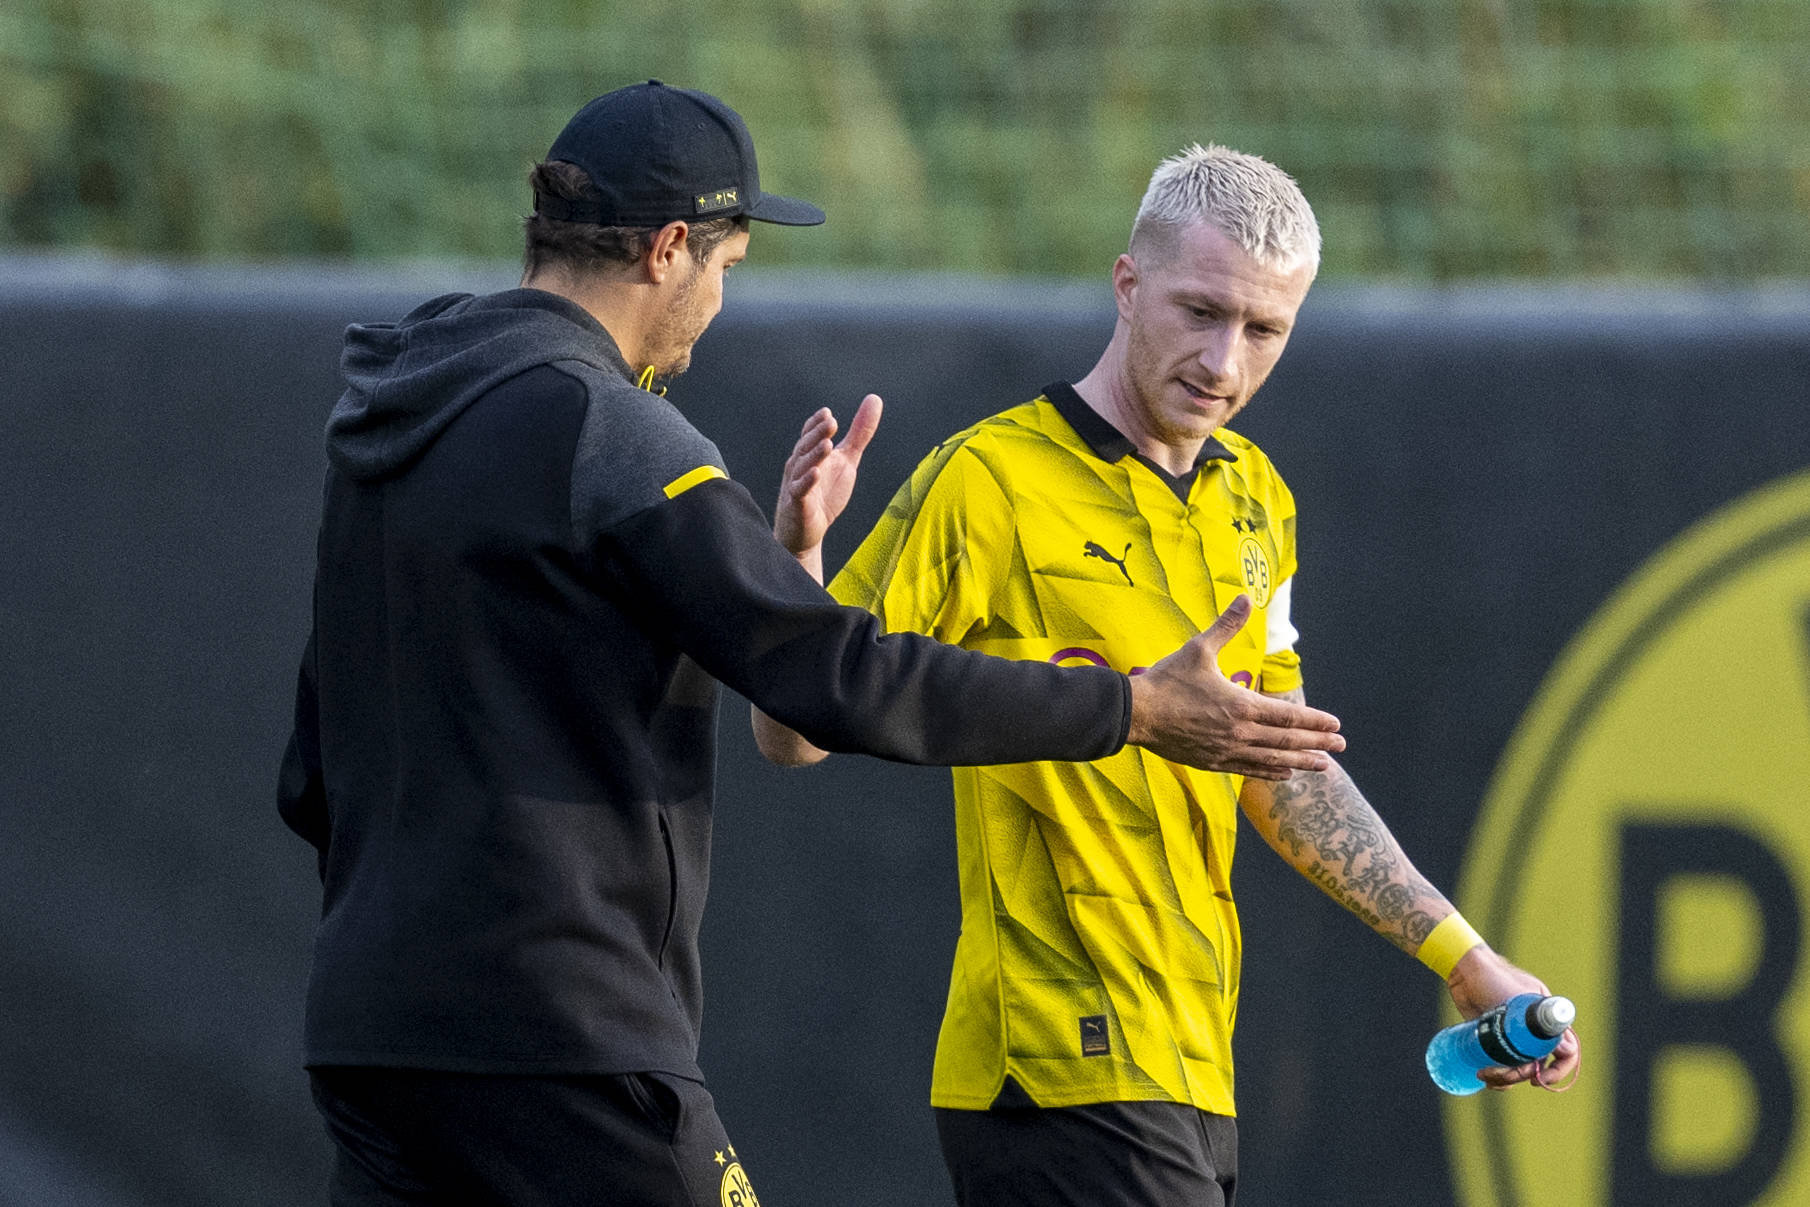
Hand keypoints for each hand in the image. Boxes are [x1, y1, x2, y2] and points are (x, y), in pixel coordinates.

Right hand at [774, 395, 883, 572]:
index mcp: (809, 453)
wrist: (808, 530)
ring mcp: (795, 484)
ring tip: (828, 445)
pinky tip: (816, 473)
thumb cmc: (824, 492)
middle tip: (831, 422)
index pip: (810, 434)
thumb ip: (860, 433)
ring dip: (814, 455)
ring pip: (802, 466)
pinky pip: (800, 491)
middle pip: (806, 446)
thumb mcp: (847, 460)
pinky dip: (807, 482)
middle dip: (817, 434)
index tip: (827, 413)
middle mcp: (799, 465)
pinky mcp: (797, 504)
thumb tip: (874, 399)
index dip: (816, 424)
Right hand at [1126, 595, 1344, 778]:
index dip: (1314, 721)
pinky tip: (1284, 773)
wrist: (1136, 714)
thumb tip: (1245, 598)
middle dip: (1317, 743)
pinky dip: (1270, 772)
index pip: (1287, 715)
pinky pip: (1248, 770)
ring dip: (1300, 762)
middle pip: (1286, 740)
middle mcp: (1239, 731)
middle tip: (1341, 746)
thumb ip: (1226, 626)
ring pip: (1271, 759)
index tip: (1335, 724)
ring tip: (1323, 767)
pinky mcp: (1212, 762)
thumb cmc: (1167, 680)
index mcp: (1240, 704)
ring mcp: (1226, 750)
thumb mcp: (1199, 648)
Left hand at [1447, 944, 1581, 1090]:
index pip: (1567, 1052)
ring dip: (1505, 1079)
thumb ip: (1539, 1017)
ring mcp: (1515, 1038)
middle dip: (1519, 1076)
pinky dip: (1497, 1076)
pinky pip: (1503, 1065)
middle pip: (1538, 1066)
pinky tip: (1483, 1075)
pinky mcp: (1496, 1041)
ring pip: (1519, 1069)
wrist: (1464, 972)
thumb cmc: (1494, 976)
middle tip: (1498, 1075)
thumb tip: (1566, 1048)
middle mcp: (1534, 1033)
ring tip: (1483, 1075)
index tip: (1538, 1078)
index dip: (1559, 1071)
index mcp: (1546, 1021)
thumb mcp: (1519, 997)